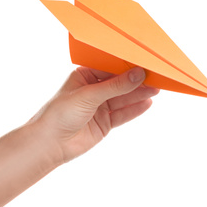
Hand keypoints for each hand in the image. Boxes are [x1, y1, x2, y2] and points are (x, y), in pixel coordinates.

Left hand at [30, 66, 158, 162]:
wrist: (50, 144)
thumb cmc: (60, 113)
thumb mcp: (89, 95)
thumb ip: (115, 86)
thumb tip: (138, 74)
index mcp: (84, 76)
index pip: (109, 68)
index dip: (126, 66)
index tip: (144, 63)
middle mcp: (92, 90)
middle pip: (119, 84)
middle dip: (136, 81)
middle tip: (156, 77)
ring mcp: (99, 107)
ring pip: (123, 99)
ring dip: (139, 94)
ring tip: (157, 89)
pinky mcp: (104, 122)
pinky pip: (122, 114)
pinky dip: (135, 110)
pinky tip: (147, 103)